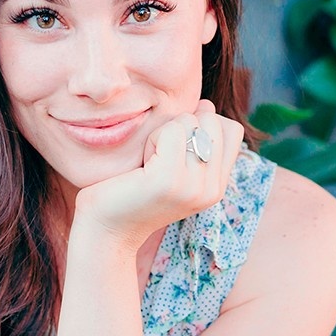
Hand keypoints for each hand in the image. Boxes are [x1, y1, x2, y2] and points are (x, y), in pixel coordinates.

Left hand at [73, 100, 244, 249]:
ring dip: (163, 134)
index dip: (201, 125)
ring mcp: (194, 186)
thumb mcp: (173, 168)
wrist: (104, 230)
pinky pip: (171, 130)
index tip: (173, 152)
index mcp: (216, 187)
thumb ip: (195, 141)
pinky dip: (152, 140)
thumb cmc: (130, 193)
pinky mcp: (169, 180)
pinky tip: (140, 167)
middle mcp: (212, 190)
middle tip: (157, 159)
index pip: (231, 130)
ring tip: (148, 165)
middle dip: (181, 127)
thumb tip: (206, 104)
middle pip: (212, 120)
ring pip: (191, 121)